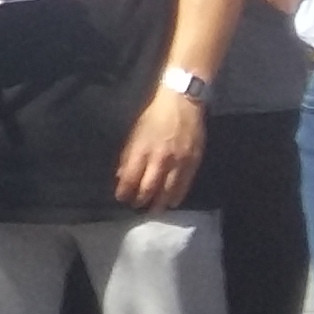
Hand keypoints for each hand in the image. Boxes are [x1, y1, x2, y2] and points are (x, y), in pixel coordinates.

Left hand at [113, 89, 202, 211]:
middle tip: (137, 206)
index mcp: (142, 149)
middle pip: (148, 188)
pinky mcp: (193, 162)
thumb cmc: (155, 116)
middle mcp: (159, 158)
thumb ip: (128, 155)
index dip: (125, 191)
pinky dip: (177, 196)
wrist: (182, 103)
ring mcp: (178, 161)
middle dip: (141, 200)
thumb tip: (121, 175)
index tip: (121, 198)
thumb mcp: (135, 132)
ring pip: (167, 190)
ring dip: (159, 203)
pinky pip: (185, 185)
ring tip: (154, 210)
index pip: (130, 178)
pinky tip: (172, 202)